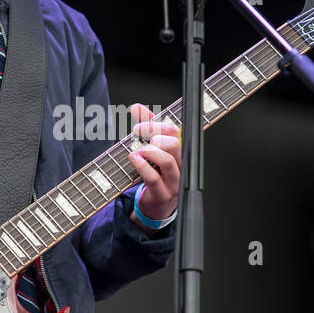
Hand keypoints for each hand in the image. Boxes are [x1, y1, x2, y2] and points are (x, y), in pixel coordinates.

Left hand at [126, 103, 180, 229]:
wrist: (157, 205)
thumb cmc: (156, 174)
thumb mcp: (152, 150)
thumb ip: (147, 127)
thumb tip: (137, 107)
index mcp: (178, 151)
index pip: (174, 131)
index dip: (156, 124)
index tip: (139, 125)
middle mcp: (179, 165)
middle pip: (174, 144)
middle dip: (155, 135)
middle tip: (139, 135)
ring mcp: (172, 181)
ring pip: (167, 161)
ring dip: (150, 152)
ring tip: (138, 150)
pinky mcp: (162, 194)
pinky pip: (153, 178)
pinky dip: (142, 166)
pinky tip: (134, 159)